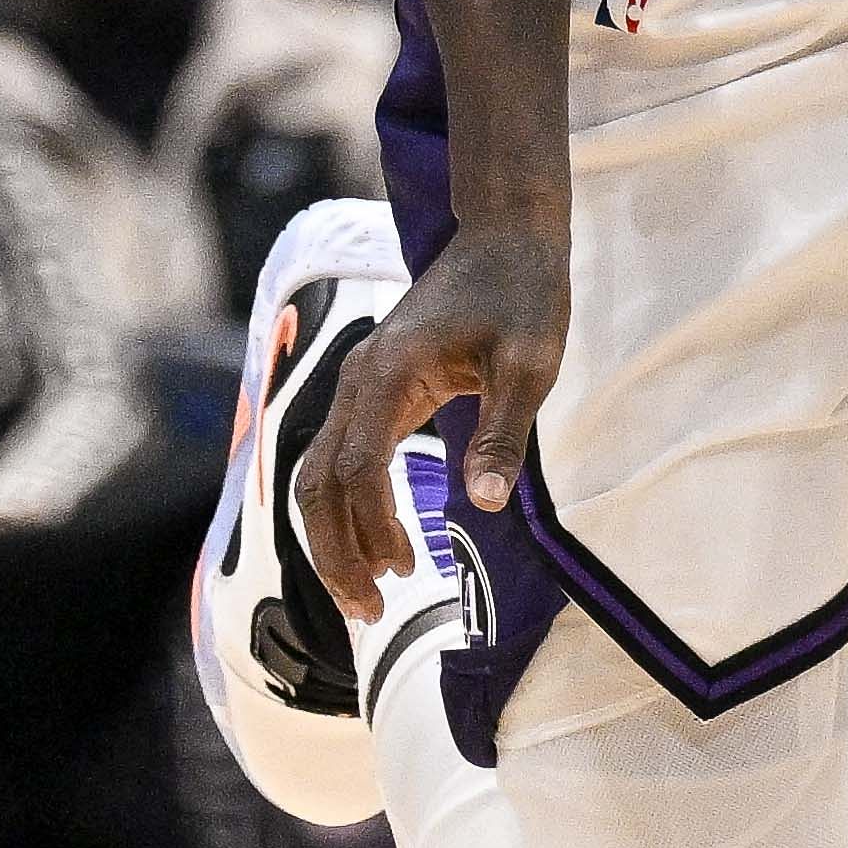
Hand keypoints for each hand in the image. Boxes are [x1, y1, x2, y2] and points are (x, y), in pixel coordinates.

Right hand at [294, 217, 564, 610]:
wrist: (505, 234)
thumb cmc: (522, 292)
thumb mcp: (529, 363)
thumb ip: (502, 433)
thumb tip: (484, 504)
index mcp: (388, 373)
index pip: (358, 467)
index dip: (371, 526)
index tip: (401, 574)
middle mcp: (358, 379)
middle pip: (317, 479)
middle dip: (334, 551)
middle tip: (369, 612)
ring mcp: (359, 384)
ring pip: (320, 473)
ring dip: (335, 536)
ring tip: (373, 592)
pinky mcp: (373, 390)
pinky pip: (341, 458)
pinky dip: (347, 508)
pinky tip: (380, 543)